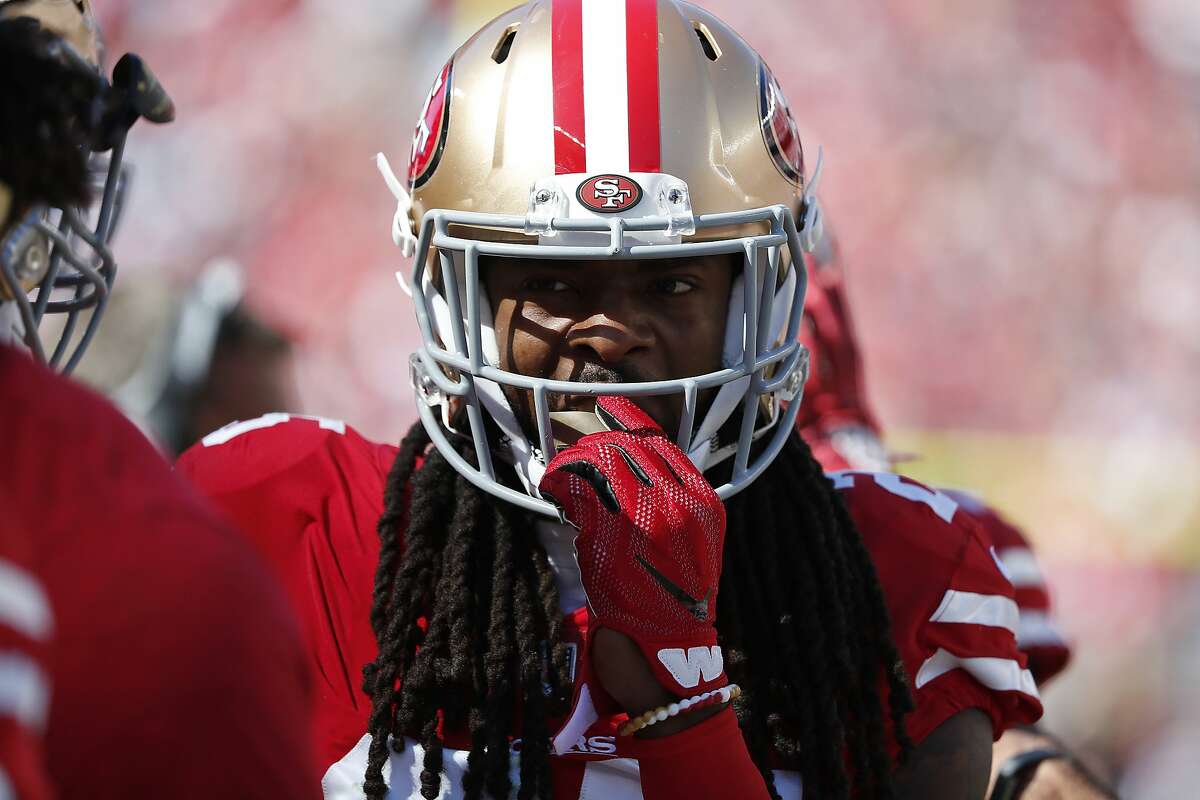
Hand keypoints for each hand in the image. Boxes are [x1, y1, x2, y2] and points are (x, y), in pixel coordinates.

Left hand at [540, 396, 727, 702]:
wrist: (669, 655)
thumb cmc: (671, 601)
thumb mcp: (689, 544)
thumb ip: (668, 503)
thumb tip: (620, 466)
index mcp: (704, 501)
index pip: (662, 440)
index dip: (627, 419)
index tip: (604, 408)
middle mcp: (681, 504)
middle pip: (627, 447)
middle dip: (592, 443)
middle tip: (572, 453)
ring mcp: (649, 519)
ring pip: (600, 463)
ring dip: (572, 463)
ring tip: (559, 473)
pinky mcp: (614, 537)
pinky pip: (580, 492)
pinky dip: (560, 485)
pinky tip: (552, 490)